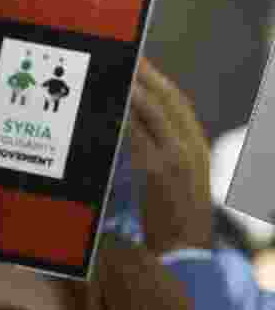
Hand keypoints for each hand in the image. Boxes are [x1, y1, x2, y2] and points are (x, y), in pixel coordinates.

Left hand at [128, 58, 213, 254]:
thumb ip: (161, 159)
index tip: (143, 67)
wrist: (185, 250)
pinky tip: (114, 107)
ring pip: (156, 112)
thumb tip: (136, 138)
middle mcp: (191, 147)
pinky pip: (140, 136)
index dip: (159, 83)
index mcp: (196, 148)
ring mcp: (177, 157)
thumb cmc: (173, 222)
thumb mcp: (174, 184)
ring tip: (119, 74)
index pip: (178, 106)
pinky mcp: (159, 171)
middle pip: (169, 100)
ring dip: (136, 91)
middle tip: (129, 59)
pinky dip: (127, 118)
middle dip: (149, 77)